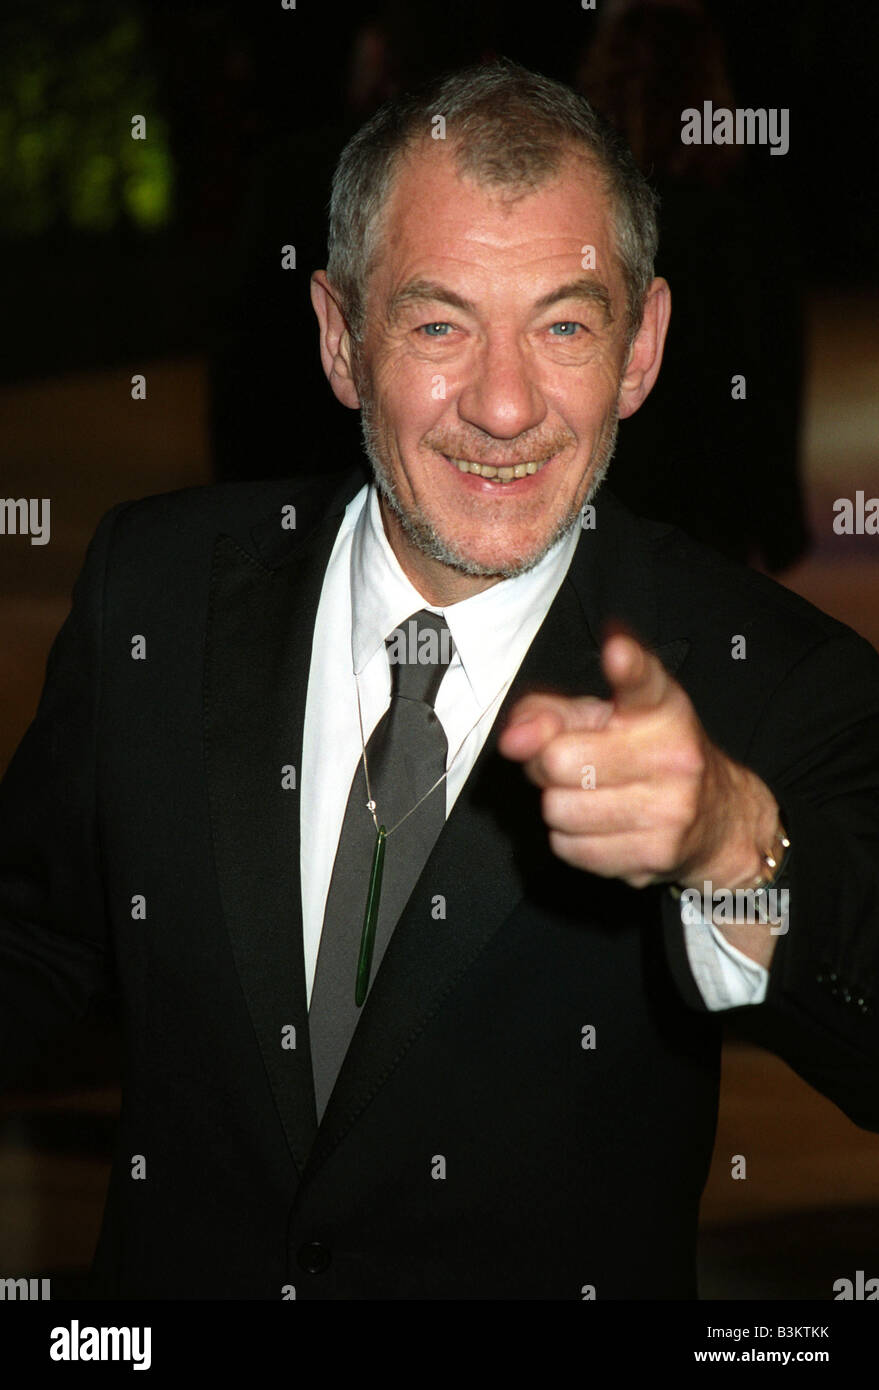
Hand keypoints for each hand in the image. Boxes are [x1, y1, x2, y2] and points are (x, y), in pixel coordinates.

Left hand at [497, 631, 776, 892]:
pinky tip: (600, 825)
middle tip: (570, 764)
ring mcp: (670, 806)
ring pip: (559, 808)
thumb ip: (546, 713)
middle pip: (560, 759)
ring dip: (559, 804)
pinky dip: (571, 839)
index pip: (643, 681)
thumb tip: (513, 739)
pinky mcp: (657, 852)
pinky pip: (570, 847)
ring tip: (588, 795)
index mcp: (661, 707)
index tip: (616, 652)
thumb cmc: (643, 756)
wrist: (715, 819)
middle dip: (548, 764)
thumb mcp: (600, 718)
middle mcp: (673, 753)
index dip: (628, 664)